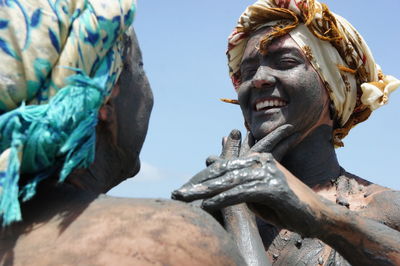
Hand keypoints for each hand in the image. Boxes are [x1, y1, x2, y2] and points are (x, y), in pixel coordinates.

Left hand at [172, 125, 319, 235]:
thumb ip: (239, 187)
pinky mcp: (272, 187)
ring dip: (204, 191)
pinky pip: (241, 193)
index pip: (225, 167)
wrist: (317, 217)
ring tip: (185, 199)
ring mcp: (267, 173)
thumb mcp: (258, 195)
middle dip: (198, 184)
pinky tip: (206, 206)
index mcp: (257, 160)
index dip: (204, 177)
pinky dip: (222, 199)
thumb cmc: (285, 207)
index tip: (185, 188)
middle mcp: (261, 162)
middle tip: (177, 193)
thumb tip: (216, 185)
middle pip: (223, 172)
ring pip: (229, 181)